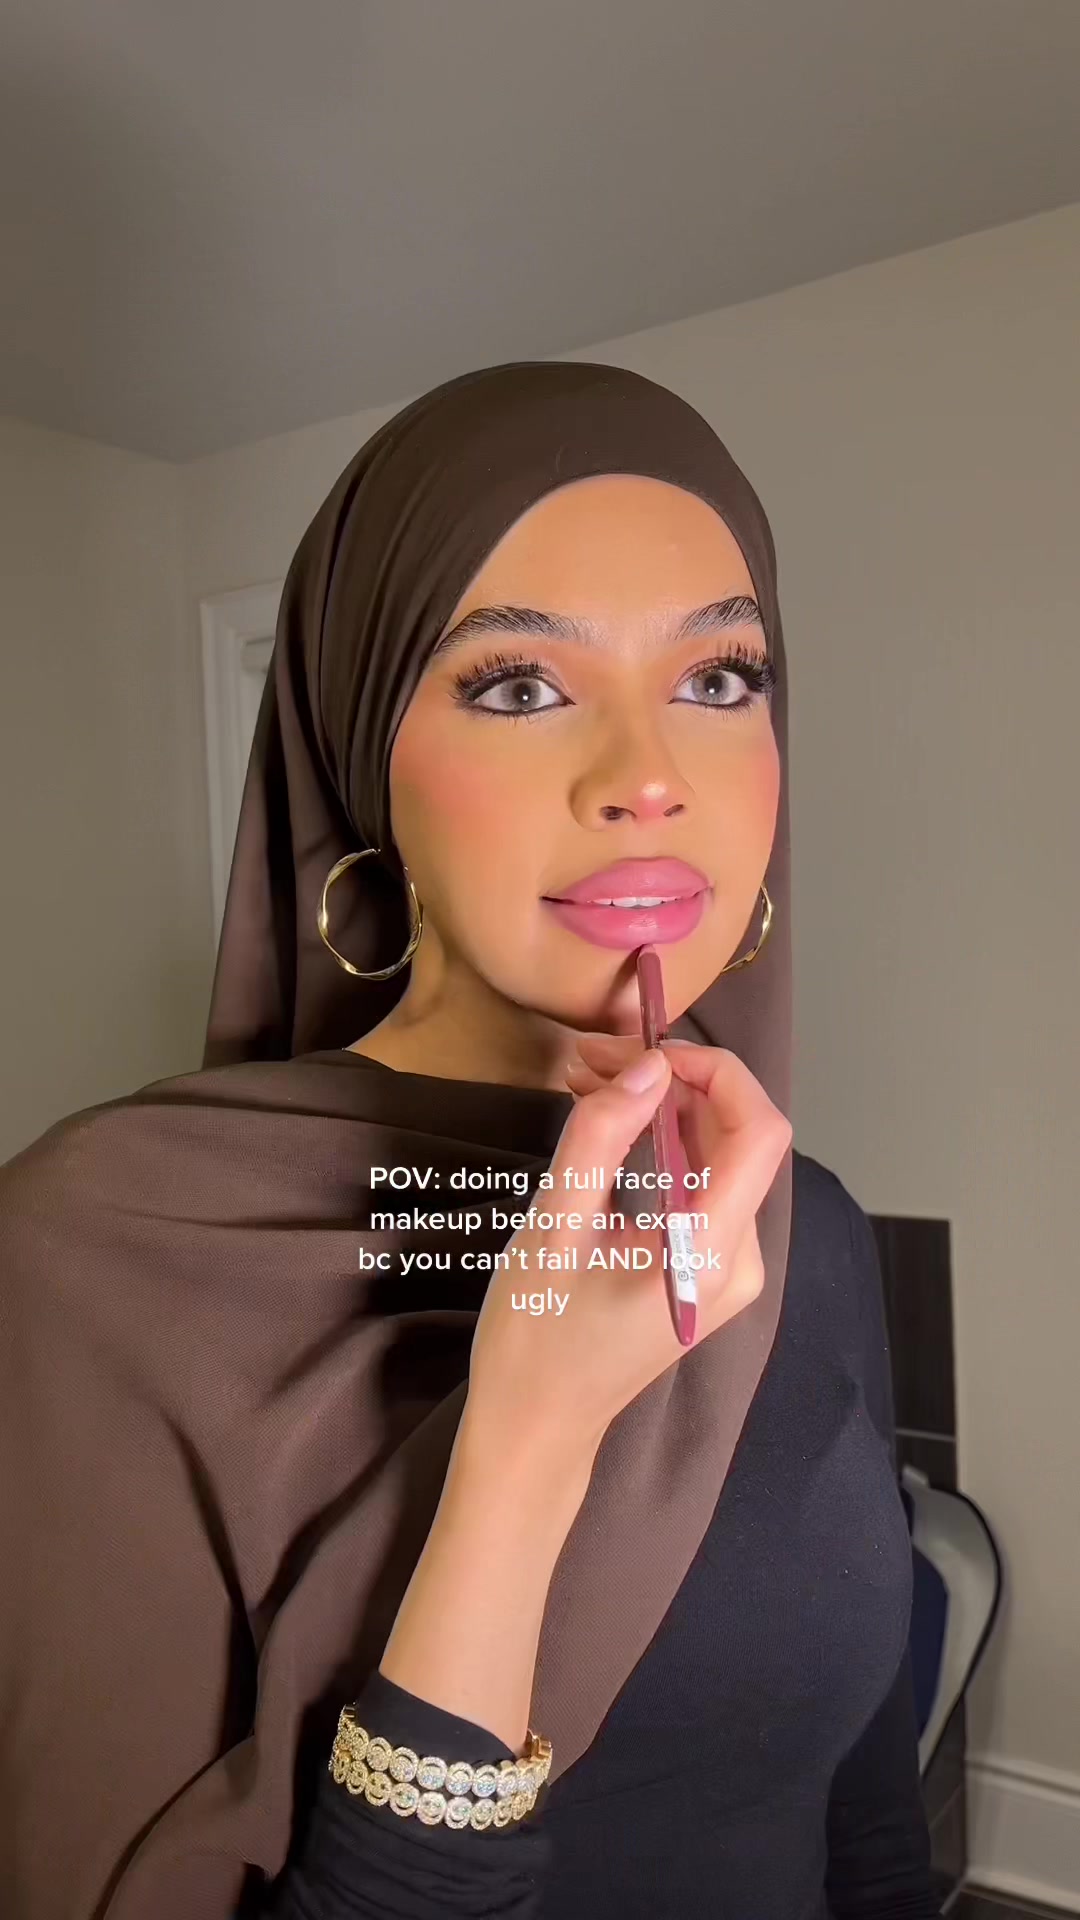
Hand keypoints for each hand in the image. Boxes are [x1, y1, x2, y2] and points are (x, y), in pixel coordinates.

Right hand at [465, 1036, 790, 1464]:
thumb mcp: (553, 1229)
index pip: (759, 1132)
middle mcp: (738, 1259)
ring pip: (716, 1155)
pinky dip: (658, 1142)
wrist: (534, 1427)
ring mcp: (724, 1267)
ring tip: (587, 1078)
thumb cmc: (536, 1340)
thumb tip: (647, 1065)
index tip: (644, 1053)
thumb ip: (599, 1138)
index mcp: (713, 1253)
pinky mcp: (702, 1268)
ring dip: (660, 1108)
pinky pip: (699, 1184)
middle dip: (673, 1082)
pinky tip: (605, 1120)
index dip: (716, 1074)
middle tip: (592, 1058)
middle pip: (738, 1137)